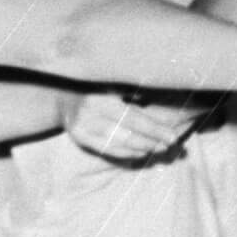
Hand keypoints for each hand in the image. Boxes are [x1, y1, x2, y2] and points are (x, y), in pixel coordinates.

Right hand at [64, 89, 202, 163]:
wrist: (63, 94)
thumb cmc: (97, 85)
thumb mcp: (114, 83)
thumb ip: (134, 94)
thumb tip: (161, 108)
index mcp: (102, 98)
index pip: (133, 118)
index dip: (154, 128)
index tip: (173, 134)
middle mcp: (90, 116)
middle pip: (126, 134)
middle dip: (151, 140)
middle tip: (171, 143)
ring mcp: (83, 130)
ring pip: (117, 145)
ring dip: (141, 148)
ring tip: (160, 148)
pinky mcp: (79, 139)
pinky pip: (106, 150)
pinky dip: (126, 153)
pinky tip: (141, 152)